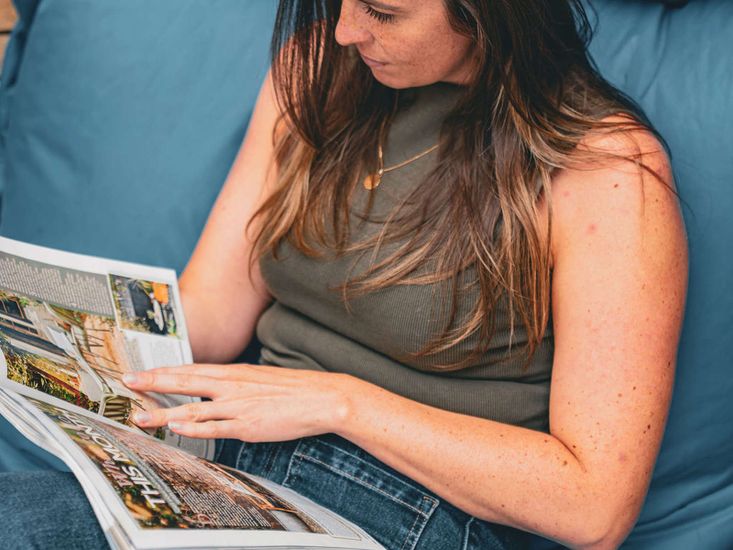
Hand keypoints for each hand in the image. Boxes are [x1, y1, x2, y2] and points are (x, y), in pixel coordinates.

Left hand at [122, 364, 354, 441]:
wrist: (321, 397)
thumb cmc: (293, 389)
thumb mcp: (259, 379)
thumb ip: (235, 384)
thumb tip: (215, 388)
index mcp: (235, 373)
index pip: (190, 369)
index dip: (162, 371)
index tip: (140, 372)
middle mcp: (232, 386)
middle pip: (184, 382)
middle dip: (153, 383)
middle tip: (126, 382)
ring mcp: (238, 406)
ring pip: (193, 408)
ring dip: (163, 413)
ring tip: (139, 417)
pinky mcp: (248, 426)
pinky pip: (215, 428)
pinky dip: (193, 428)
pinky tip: (175, 428)